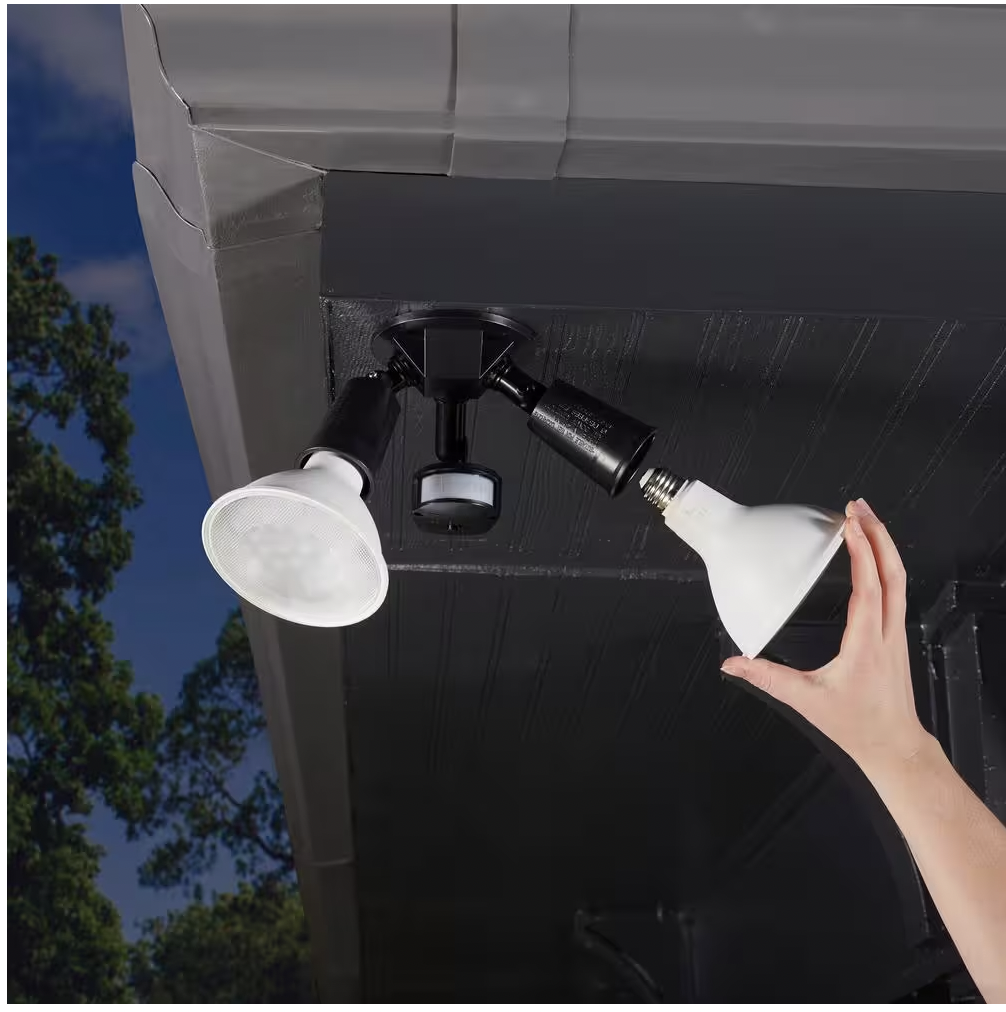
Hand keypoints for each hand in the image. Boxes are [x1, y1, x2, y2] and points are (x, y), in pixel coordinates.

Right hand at [720, 498, 931, 777]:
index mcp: (866, 643)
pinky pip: (897, 592)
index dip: (862, 552)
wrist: (893, 746)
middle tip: (860, 507)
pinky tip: (873, 557)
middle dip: (879, 534)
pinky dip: (886, 566)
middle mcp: (887, 632)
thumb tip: (733, 663)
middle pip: (893, 573)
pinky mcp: (896, 637)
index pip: (869, 587)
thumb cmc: (857, 725)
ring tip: (867, 521)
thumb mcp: (806, 700)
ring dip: (885, 546)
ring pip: (900, 580)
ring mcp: (896, 633)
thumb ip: (766, 678)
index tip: (851, 525)